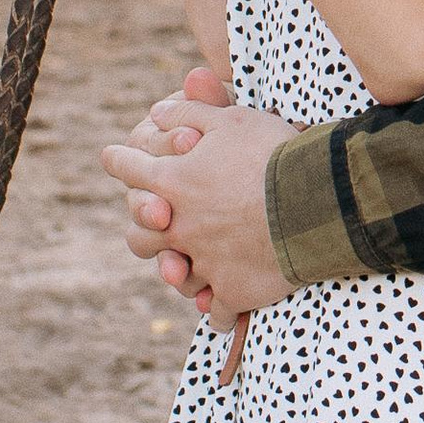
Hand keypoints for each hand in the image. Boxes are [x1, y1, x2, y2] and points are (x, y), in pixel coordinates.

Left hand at [108, 82, 296, 323]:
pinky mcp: (232, 291)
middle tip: (157, 222)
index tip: (111, 156)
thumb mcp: (230, 119)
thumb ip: (188, 112)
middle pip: (140, 236)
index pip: (129, 168)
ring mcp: (204, 263)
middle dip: (143, 227)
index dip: (119, 160)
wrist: (312, 202)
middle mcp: (179, 226)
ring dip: (179, 271)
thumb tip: (156, 113)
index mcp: (173, 181)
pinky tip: (220, 305)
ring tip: (186, 270)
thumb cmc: (272, 154)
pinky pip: (214, 309)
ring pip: (176, 276)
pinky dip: (216, 308)